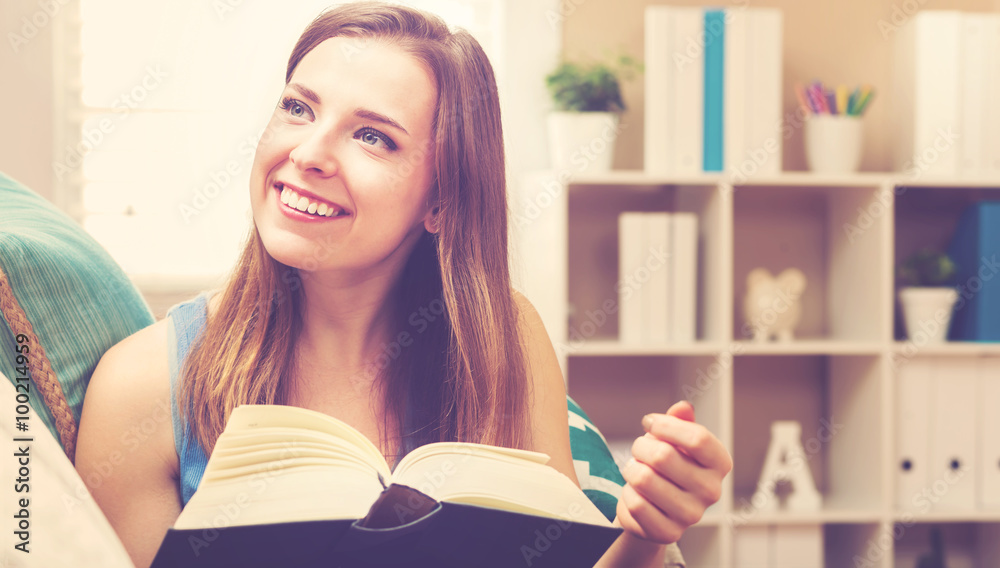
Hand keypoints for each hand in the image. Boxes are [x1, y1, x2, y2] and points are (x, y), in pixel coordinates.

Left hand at [616, 401, 731, 543]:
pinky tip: (635, 494)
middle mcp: (712, 491)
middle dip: (641, 446)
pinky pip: (635, 504)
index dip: (665, 425)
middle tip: (639, 450)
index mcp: (720, 463)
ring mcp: (692, 515)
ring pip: (644, 479)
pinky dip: (627, 494)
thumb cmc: (667, 466)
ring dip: (631, 470)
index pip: (697, 438)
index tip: (648, 422)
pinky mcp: (669, 533)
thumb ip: (680, 421)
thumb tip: (683, 407)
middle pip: (664, 456)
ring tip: (636, 471)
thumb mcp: (674, 439)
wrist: (655, 508)